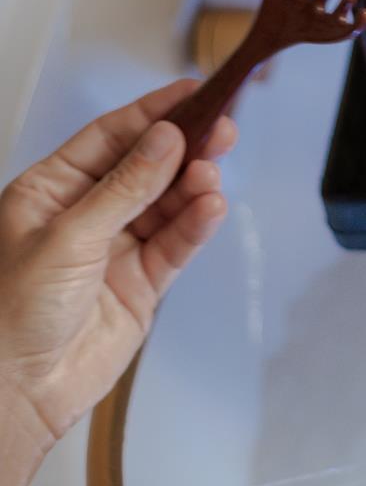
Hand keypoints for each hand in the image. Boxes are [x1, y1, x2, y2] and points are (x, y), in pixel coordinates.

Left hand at [0, 80, 235, 455]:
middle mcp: (86, 213)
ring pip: (167, 204)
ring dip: (194, 187)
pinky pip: (175, 244)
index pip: (110, 137)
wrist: (16, 393)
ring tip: (212, 175)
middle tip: (224, 128)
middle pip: (147, 167)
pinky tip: (211, 207)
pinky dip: (196, 224)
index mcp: (51, 190)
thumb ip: (125, 187)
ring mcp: (116, 248)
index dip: (153, 113)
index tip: (194, 91)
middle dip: (185, 147)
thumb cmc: (12, 313)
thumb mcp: (67, 236)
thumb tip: (166, 139)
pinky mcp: (141, 283)